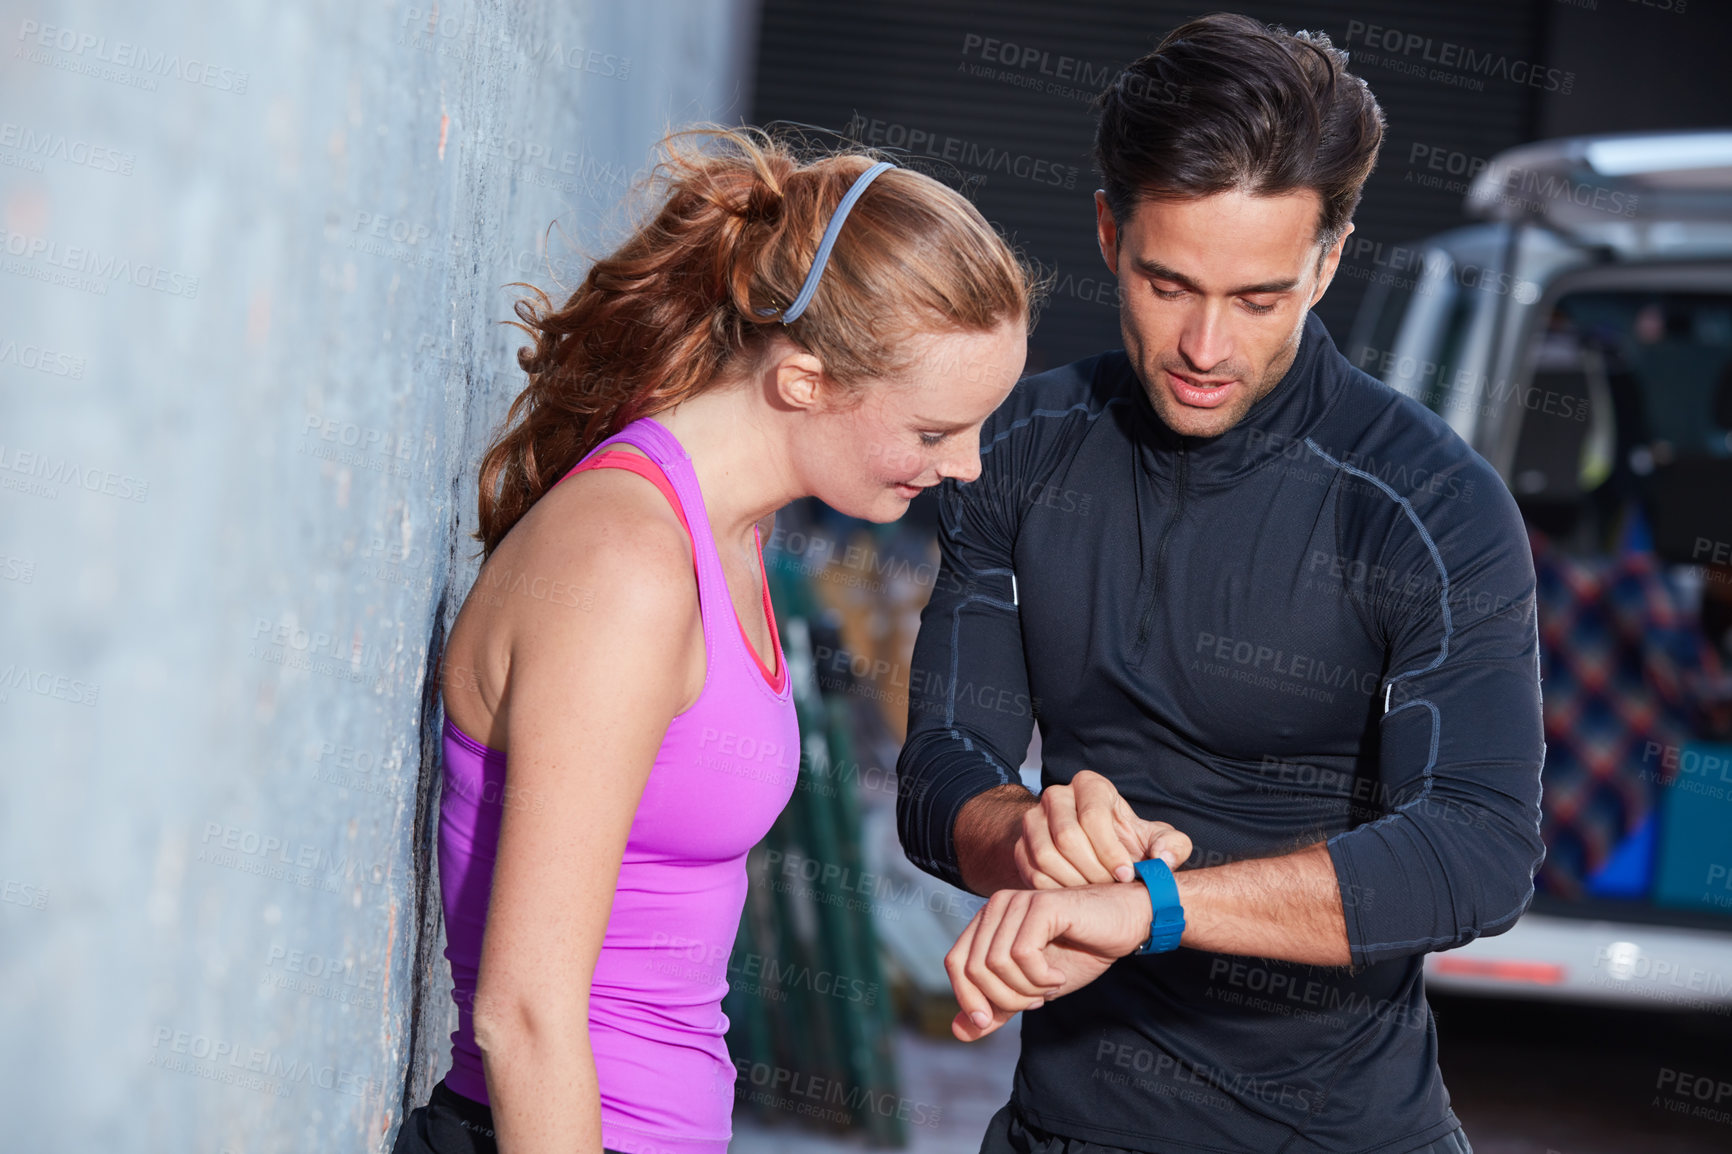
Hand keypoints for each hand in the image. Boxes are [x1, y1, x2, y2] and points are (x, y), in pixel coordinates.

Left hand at [944, 881, 1151, 1041]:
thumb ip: (997, 1007)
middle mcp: (996, 906)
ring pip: (996, 963)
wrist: (1122, 927)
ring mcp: (1017, 902)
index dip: (968, 998)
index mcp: (988, 921)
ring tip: (1050, 985)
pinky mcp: (1041, 905)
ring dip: (1026, 989)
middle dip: (1003, 998)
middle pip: (973, 968)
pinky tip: (1058, 976)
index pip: (955, 963)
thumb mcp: (1031, 990)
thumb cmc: (1078, 953)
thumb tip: (958, 1032)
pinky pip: (1022, 954)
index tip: (990, 1021)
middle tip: (1035, 1000)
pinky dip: (1040, 977)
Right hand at [1014, 770, 1191, 888]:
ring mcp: (1033, 820)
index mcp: (1090, 785)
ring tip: (1095, 893)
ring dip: (1074, 882)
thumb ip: (1172, 846)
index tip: (1126, 875)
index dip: (1110, 851)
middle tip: (1110, 888)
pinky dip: (1056, 891)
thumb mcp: (1157, 841)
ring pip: (1046, 855)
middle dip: (1093, 870)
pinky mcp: (1021, 846)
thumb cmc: (1128, 844)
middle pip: (1066, 836)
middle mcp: (1056, 796)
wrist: (1094, 852)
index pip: (1093, 816)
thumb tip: (1163, 858)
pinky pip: (1032, 872)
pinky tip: (1076, 896)